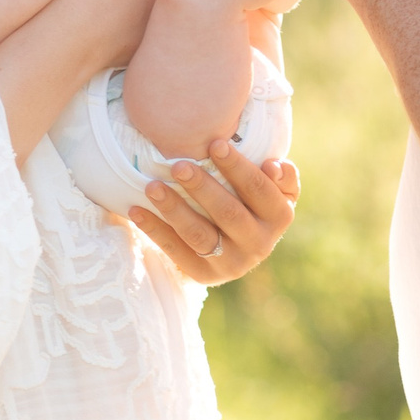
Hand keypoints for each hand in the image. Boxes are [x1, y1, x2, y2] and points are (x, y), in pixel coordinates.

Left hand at [127, 143, 300, 283]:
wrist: (240, 248)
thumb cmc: (254, 203)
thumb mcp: (276, 191)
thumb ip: (282, 176)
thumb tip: (273, 165)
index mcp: (279, 218)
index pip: (258, 190)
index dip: (238, 167)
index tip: (215, 143)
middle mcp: (259, 244)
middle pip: (228, 213)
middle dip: (202, 187)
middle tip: (178, 165)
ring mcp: (231, 264)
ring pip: (199, 235)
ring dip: (174, 209)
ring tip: (152, 186)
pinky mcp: (204, 275)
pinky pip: (176, 251)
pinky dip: (155, 230)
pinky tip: (137, 210)